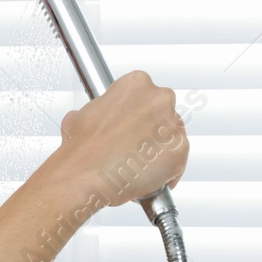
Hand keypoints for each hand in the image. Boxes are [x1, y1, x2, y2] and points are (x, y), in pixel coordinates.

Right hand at [52, 71, 188, 206]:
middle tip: (134, 145)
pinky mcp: (180, 151)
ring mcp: (172, 125)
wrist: (83, 176)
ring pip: (172, 136)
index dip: (136, 112)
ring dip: (160, 149)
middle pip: (164, 113)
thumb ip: (100, 110)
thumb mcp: (80, 116)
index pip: (145, 94)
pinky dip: (166, 171)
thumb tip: (99, 118)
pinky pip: (178, 161)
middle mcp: (159, 99)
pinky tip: (148, 178)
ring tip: (138, 165)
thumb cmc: (81, 148)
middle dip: (152, 129)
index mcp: (136, 83)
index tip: (131, 123)